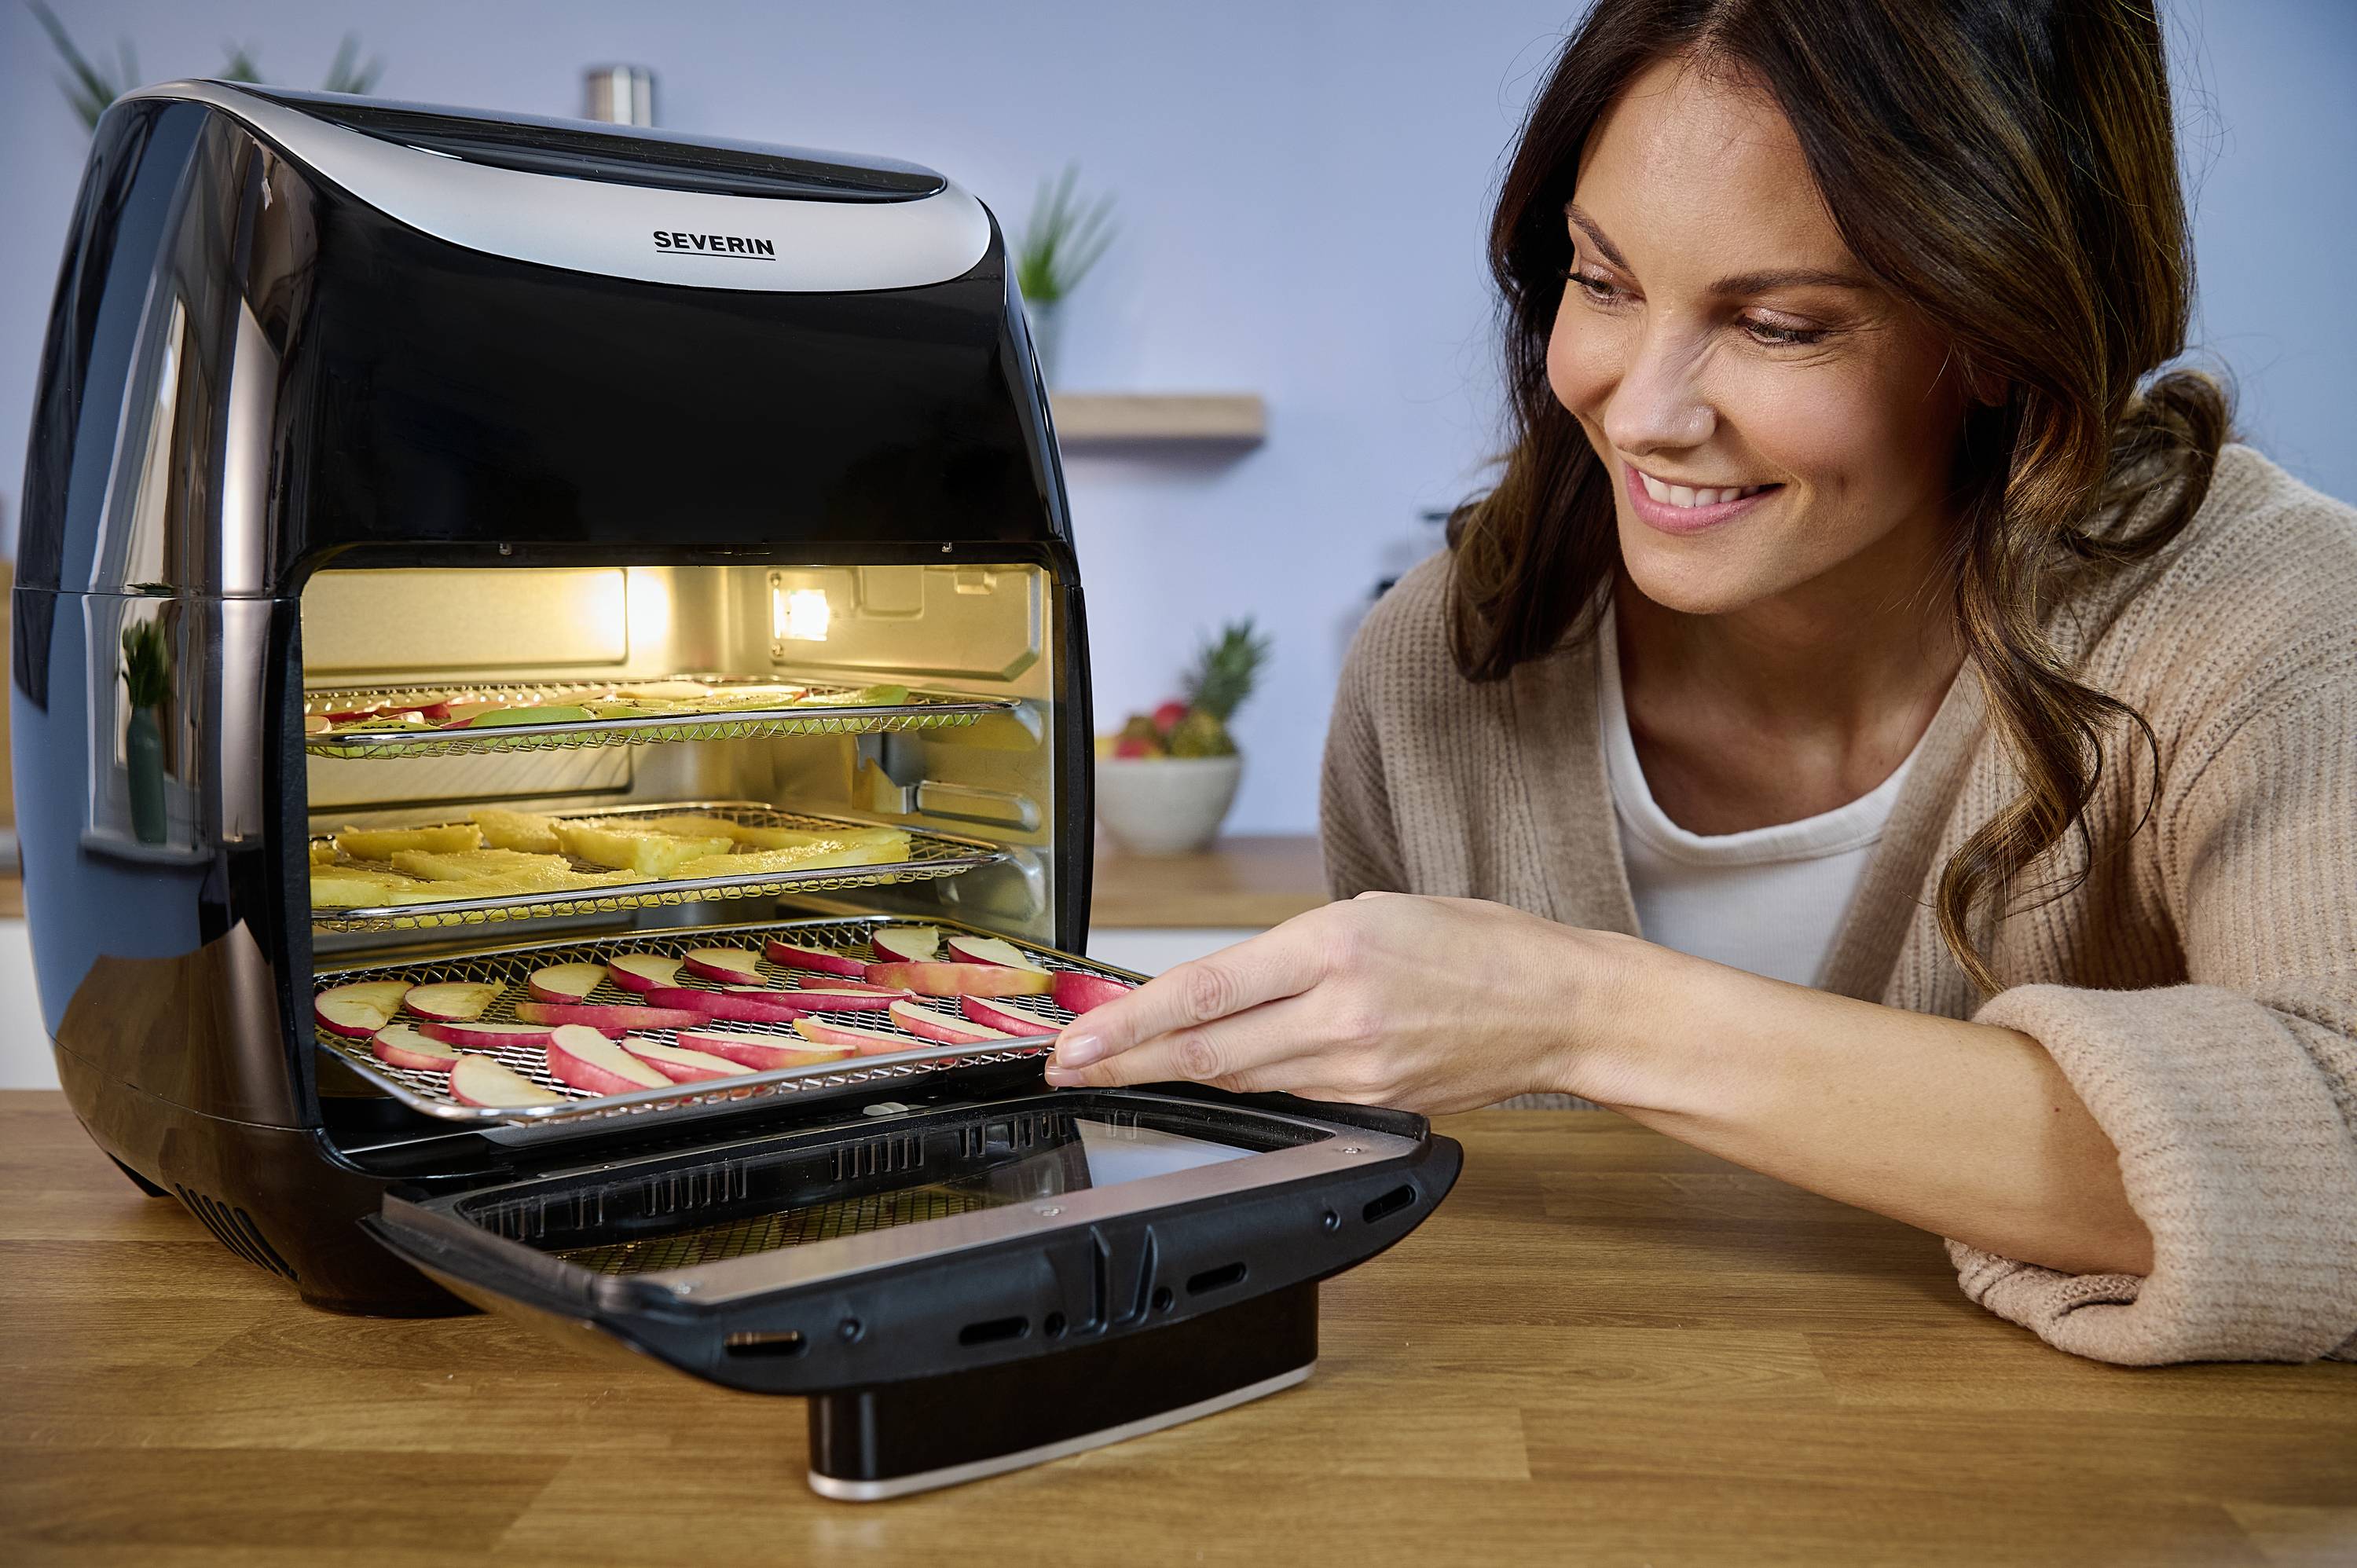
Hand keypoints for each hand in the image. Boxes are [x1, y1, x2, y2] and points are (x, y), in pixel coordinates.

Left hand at [1044, 892, 1625, 1112]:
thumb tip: (1225, 987)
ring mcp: (1357, 1068)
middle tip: (1068, 1065)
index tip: (1077, 1038)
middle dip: (1125, 1062)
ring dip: (1175, 1072)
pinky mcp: (1373, 1103)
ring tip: (1119, 1065)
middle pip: (1204, 1050)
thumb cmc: (1479, 943)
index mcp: (1334, 946)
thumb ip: (1294, 951)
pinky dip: (1241, 1079)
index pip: (1204, 991)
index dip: (1128, 1023)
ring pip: (1238, 1076)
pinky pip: (1286, 1092)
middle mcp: (1339, 1013)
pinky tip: (1210, 1071)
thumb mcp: (1376, 910)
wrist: (1560, 1006)